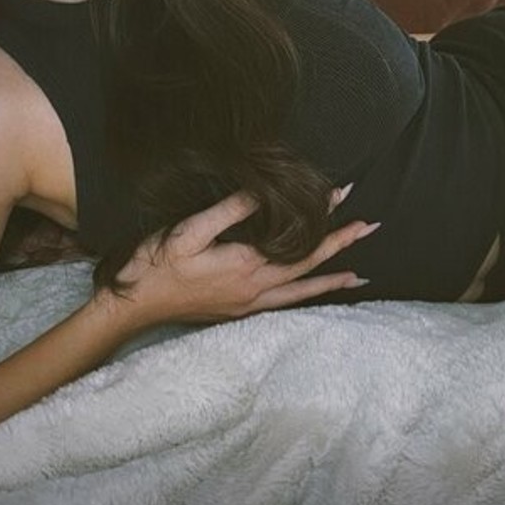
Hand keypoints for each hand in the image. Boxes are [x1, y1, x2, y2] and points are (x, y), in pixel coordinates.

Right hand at [114, 189, 378, 326]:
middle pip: (308, 267)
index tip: (344, 193)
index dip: (323, 216)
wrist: (134, 304)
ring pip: (300, 291)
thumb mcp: (188, 231)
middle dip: (341, 245)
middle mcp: (254, 289)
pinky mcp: (239, 311)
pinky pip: (284, 303)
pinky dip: (306, 297)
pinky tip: (313, 293)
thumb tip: (262, 193)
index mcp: (245, 266)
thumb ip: (229, 212)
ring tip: (360, 275)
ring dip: (331, 278)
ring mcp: (247, 304)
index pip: (296, 240)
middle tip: (371, 226)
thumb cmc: (156, 263)